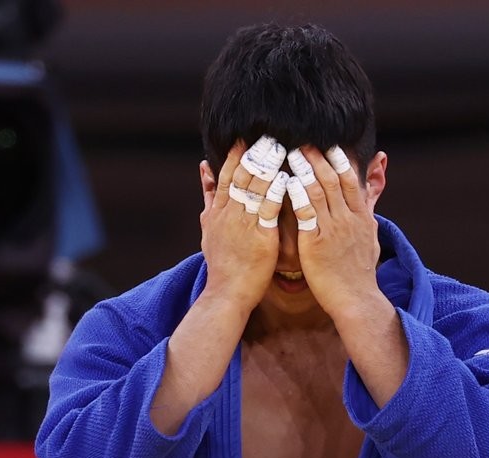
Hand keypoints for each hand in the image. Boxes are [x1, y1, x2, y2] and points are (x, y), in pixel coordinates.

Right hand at [199, 140, 286, 311]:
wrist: (227, 293)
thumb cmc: (223, 262)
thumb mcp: (209, 225)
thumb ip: (209, 196)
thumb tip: (203, 168)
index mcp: (219, 210)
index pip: (227, 174)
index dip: (237, 154)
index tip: (247, 136)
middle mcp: (229, 213)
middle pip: (241, 176)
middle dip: (254, 154)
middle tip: (268, 134)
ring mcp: (243, 224)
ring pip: (254, 189)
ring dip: (267, 166)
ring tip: (278, 147)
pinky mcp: (259, 237)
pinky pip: (267, 210)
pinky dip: (274, 193)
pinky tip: (285, 178)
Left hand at [285, 146, 381, 317]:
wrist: (356, 300)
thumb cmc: (359, 274)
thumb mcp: (371, 240)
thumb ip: (369, 216)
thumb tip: (369, 202)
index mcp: (361, 218)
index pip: (351, 181)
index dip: (340, 161)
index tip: (329, 144)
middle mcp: (349, 219)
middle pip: (334, 180)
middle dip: (319, 158)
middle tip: (304, 140)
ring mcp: (333, 230)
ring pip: (319, 191)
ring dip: (305, 169)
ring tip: (292, 152)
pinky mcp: (316, 243)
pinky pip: (306, 213)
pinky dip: (297, 195)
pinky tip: (287, 181)